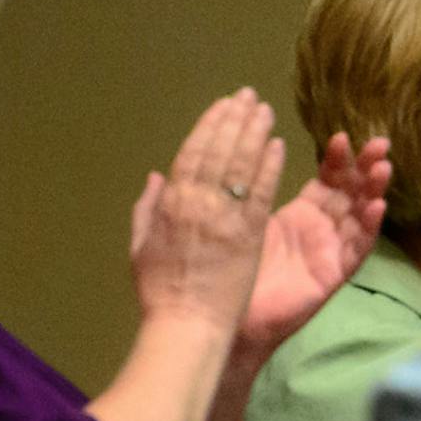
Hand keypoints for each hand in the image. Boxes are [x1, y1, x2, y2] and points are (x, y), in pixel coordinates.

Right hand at [127, 89, 284, 335]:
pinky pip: (263, 191)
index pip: (191, 153)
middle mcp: (197, 202)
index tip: (222, 106)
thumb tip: (155, 176)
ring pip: (241, 164)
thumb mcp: (141, 245)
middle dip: (235, 120)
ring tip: (265, 111)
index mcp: (170, 203)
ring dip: (254, 133)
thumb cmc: (161, 290)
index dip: (209, 126)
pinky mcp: (251, 233)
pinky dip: (270, 164)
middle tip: (249, 97)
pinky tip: (279, 145)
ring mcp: (225, 216)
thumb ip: (147, 207)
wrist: (187, 323)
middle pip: (219, 150)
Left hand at [238, 132, 391, 357]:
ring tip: (383, 167)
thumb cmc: (229, 269)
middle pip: (351, 193)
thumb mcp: (240, 219)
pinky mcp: (333, 275)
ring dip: (373, 191)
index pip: (327, 179)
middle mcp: (321, 229)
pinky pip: (357, 250)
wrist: (224, 317)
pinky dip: (369, 228)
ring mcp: (330, 252)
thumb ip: (246, 188)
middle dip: (366, 167)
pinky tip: (377, 207)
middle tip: (380, 142)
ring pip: (360, 216)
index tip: (340, 137)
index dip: (336, 159)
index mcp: (301, 214)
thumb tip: (237, 151)